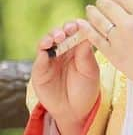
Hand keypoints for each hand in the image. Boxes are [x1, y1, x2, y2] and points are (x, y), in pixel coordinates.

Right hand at [30, 20, 99, 134]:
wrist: (76, 111)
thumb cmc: (87, 89)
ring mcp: (50, 60)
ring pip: (47, 42)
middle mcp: (63, 51)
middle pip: (60, 33)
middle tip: (68, 29)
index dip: (77, 26)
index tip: (80, 23)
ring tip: (58, 37)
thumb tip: (86, 36)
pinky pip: (39, 59)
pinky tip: (46, 48)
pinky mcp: (40, 71)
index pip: (76, 31)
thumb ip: (86, 56)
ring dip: (51, 37)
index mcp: (78, 48)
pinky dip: (42, 52)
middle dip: (64, 29)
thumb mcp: (90, 72)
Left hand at [78, 0, 132, 87]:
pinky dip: (88, 30)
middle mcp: (130, 24)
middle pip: (110, 8)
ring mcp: (120, 39)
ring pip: (100, 21)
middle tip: (99, 2)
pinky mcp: (113, 54)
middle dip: (103, 3)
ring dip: (93, 13)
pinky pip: (96, 39)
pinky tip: (82, 24)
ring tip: (89, 10)